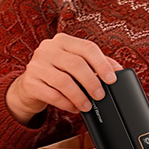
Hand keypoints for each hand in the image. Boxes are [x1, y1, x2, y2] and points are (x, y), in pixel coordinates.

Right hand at [5, 33, 121, 124]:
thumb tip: (118, 71)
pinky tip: (73, 107)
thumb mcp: (74, 63)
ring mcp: (36, 65)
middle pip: (75, 64)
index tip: (112, 79)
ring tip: (87, 105)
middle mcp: (48, 49)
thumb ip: (95, 63)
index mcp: (62, 40)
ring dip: (79, 96)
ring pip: (63, 81)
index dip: (102, 64)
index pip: (87, 48)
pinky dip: (66, 103)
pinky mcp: (30, 82)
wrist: (30, 86)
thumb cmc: (57, 72)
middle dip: (91, 82)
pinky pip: (52, 95)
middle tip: (100, 95)